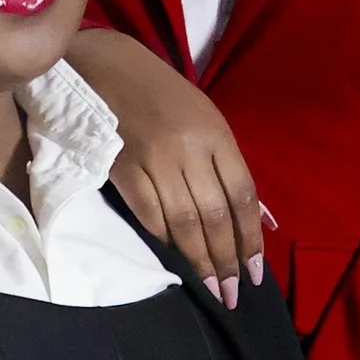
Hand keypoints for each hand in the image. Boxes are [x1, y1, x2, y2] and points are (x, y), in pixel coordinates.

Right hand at [69, 31, 263, 302]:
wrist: (104, 66)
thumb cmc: (162, 95)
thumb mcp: (205, 118)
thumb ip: (225, 165)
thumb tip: (251, 219)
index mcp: (215, 133)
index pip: (242, 195)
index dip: (250, 238)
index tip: (255, 272)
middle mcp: (187, 148)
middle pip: (215, 215)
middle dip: (227, 259)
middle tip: (231, 293)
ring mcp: (153, 159)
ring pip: (183, 222)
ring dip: (199, 260)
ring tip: (211, 287)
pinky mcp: (122, 168)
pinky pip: (149, 215)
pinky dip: (165, 239)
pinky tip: (176, 257)